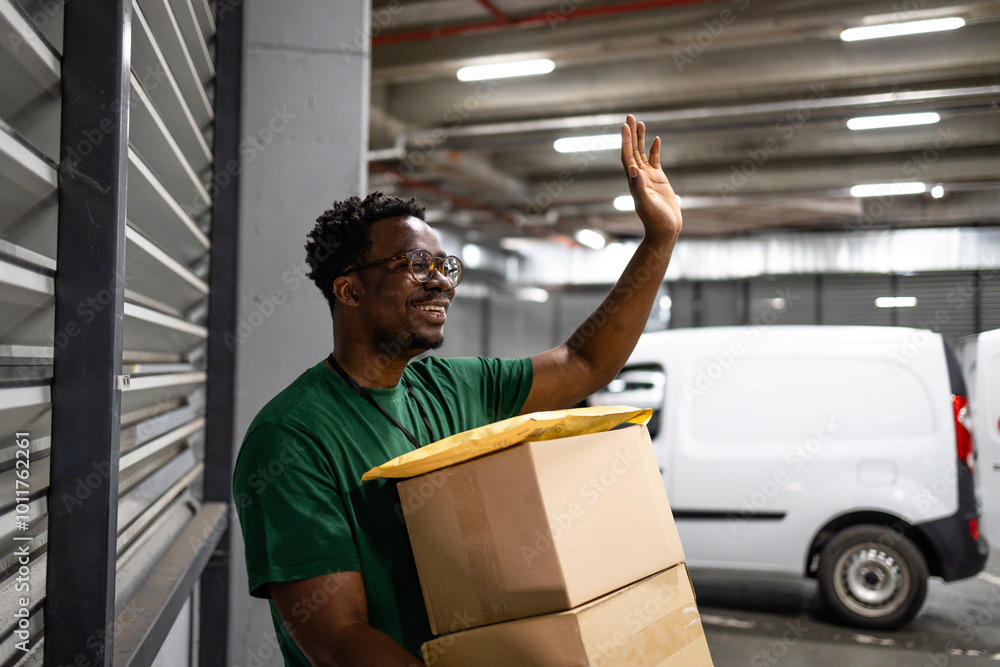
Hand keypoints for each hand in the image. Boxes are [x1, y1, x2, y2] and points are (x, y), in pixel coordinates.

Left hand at [620, 114, 681, 240]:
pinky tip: (656, 139)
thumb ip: (639, 188)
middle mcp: (639, 177)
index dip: (625, 141)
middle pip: (632, 151)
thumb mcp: (646, 204)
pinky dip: (654, 149)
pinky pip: (655, 160)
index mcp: (634, 181)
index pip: (627, 156)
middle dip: (631, 134)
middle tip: (630, 116)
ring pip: (642, 153)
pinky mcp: (659, 179)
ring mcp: (648, 177)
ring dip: (640, 138)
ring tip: (640, 122)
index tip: (625, 126)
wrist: (665, 230)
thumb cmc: (655, 220)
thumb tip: (633, 169)